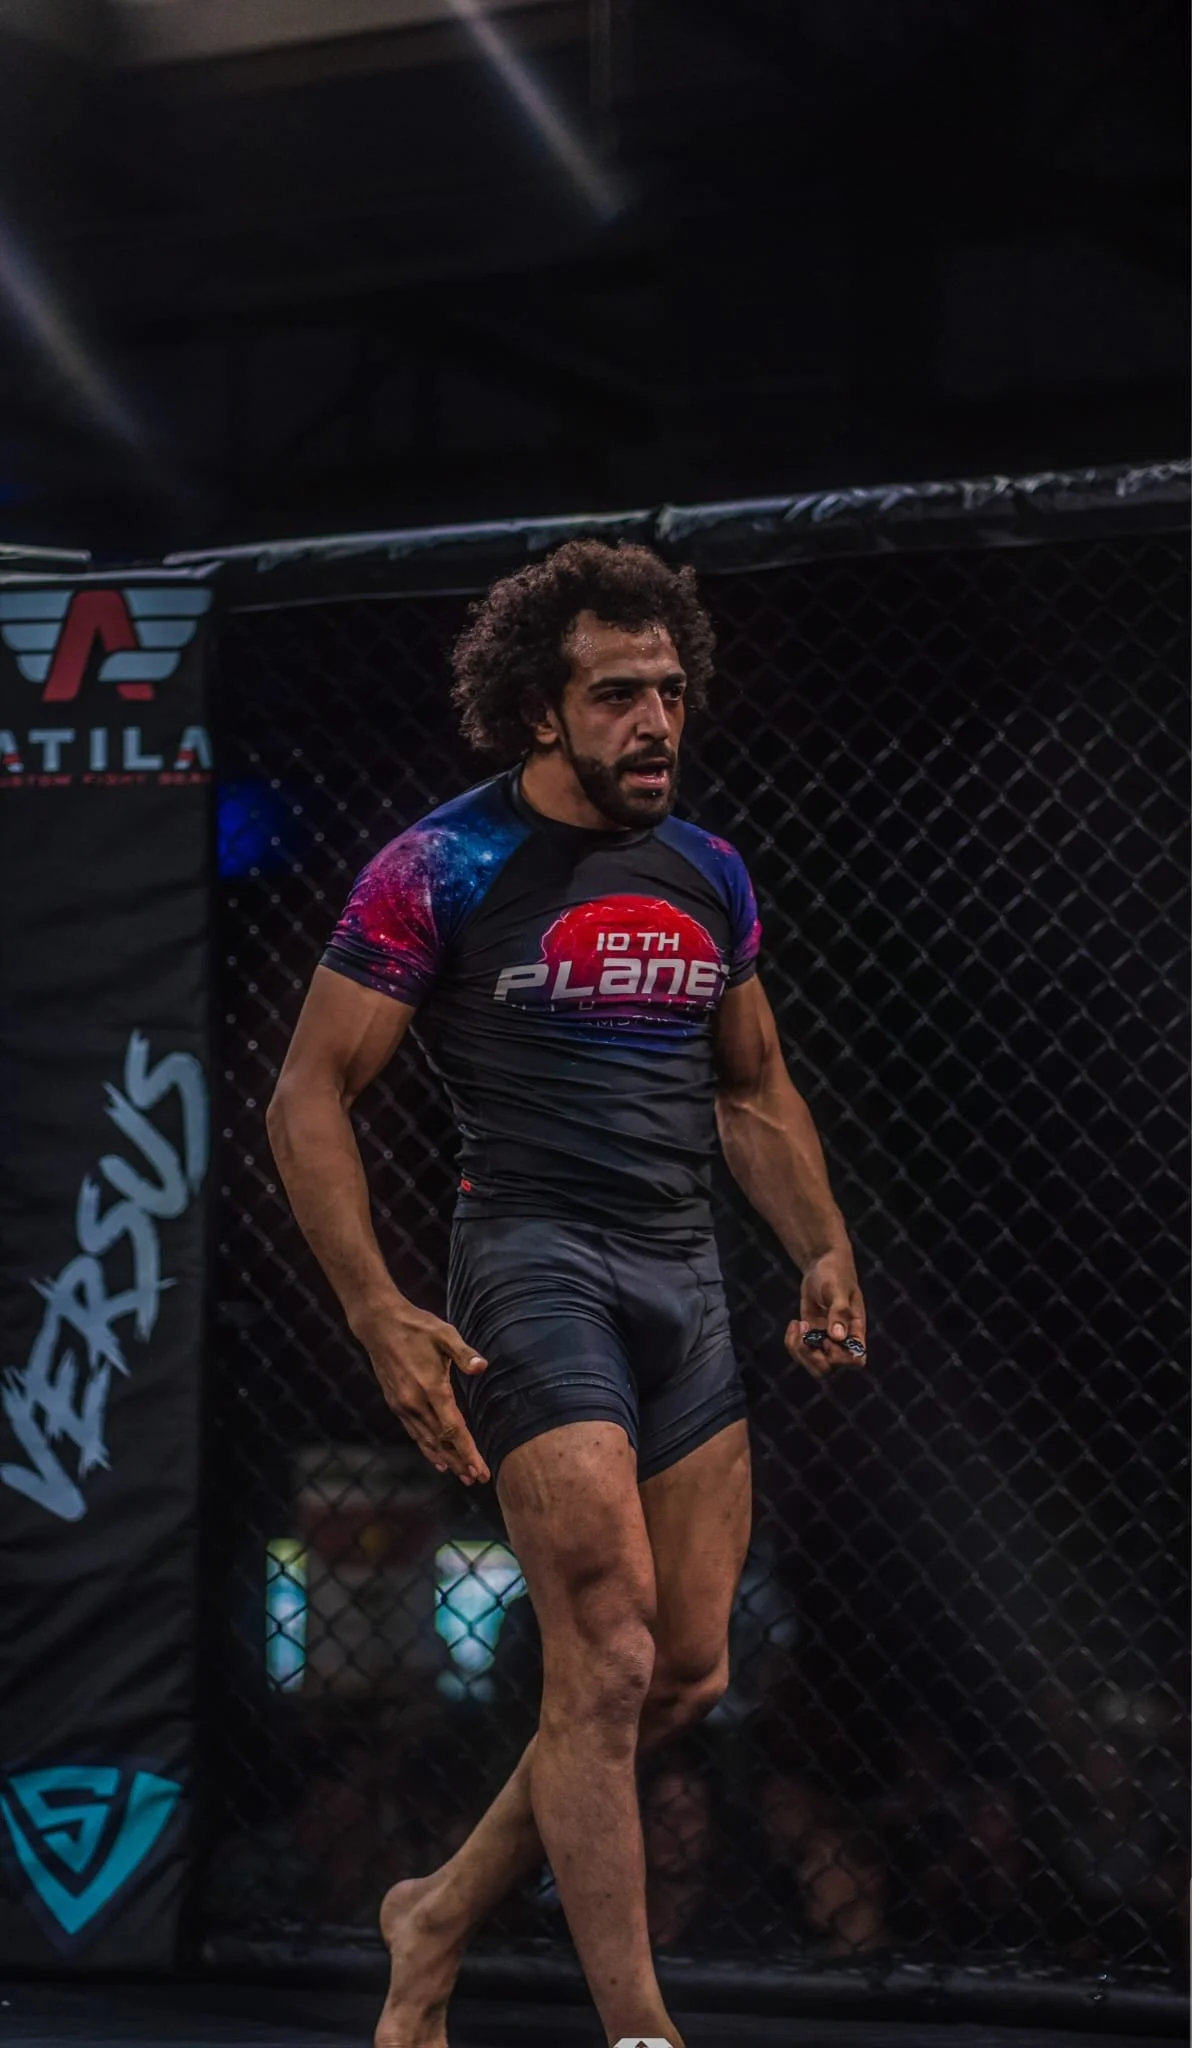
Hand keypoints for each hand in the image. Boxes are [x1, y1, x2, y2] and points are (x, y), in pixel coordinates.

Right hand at [353, 1300, 489, 1483]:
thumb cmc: (417, 1326)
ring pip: (426, 1441)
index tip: (479, 1469)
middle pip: (441, 1441)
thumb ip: (464, 1354)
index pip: (452, 1428)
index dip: (467, 1451)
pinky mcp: (396, 1404)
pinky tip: (437, 1460)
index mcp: (431, 1388)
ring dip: (445, 1460)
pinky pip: (414, 1433)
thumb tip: (482, 1367)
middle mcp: (415, 1402)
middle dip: (460, 1462)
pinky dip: (427, 1449)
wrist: (379, 1324)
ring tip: (462, 1475)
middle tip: (477, 1479)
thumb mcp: (444, 1334)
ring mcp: (403, 1406)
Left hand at [785, 1246, 866, 1377]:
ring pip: (812, 1364)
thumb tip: (838, 1336)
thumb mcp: (837, 1289)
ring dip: (799, 1351)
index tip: (827, 1339)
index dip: (839, 1358)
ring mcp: (824, 1339)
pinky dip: (792, 1342)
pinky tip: (793, 1323)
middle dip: (811, 1358)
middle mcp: (841, 1341)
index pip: (855, 1361)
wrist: (822, 1264)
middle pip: (828, 1369)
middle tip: (805, 1335)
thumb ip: (839, 1312)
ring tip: (797, 1326)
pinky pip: (800, 1351)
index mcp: (855, 1332)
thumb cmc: (836, 1274)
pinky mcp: (810, 1334)